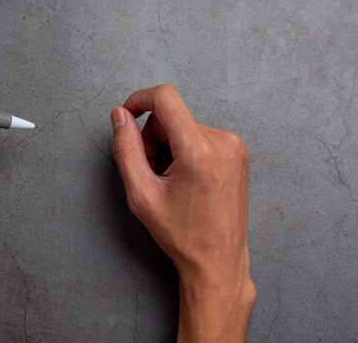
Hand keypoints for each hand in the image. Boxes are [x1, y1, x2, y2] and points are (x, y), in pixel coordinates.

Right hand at [110, 85, 255, 342]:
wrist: (218, 259)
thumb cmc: (181, 233)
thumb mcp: (141, 194)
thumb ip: (126, 149)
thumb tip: (120, 115)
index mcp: (200, 151)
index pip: (165, 98)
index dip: (139, 100)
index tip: (125, 116)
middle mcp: (223, 141)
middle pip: (171, 116)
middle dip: (153, 138)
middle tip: (151, 173)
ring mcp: (234, 146)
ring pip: (184, 126)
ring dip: (169, 147)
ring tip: (170, 181)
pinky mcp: (237, 151)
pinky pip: (199, 135)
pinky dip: (185, 150)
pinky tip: (185, 179)